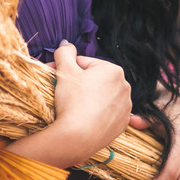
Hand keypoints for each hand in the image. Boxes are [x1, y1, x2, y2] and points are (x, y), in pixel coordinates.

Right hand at [50, 42, 132, 162]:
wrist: (78, 137)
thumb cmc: (72, 100)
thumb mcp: (64, 71)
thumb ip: (64, 52)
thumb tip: (65, 43)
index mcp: (114, 70)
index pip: (85, 64)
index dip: (67, 69)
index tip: (54, 75)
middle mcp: (125, 87)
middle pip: (95, 80)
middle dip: (79, 83)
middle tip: (63, 91)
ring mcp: (125, 107)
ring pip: (101, 96)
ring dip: (89, 97)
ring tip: (74, 106)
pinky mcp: (122, 124)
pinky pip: (107, 113)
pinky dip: (96, 113)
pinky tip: (84, 117)